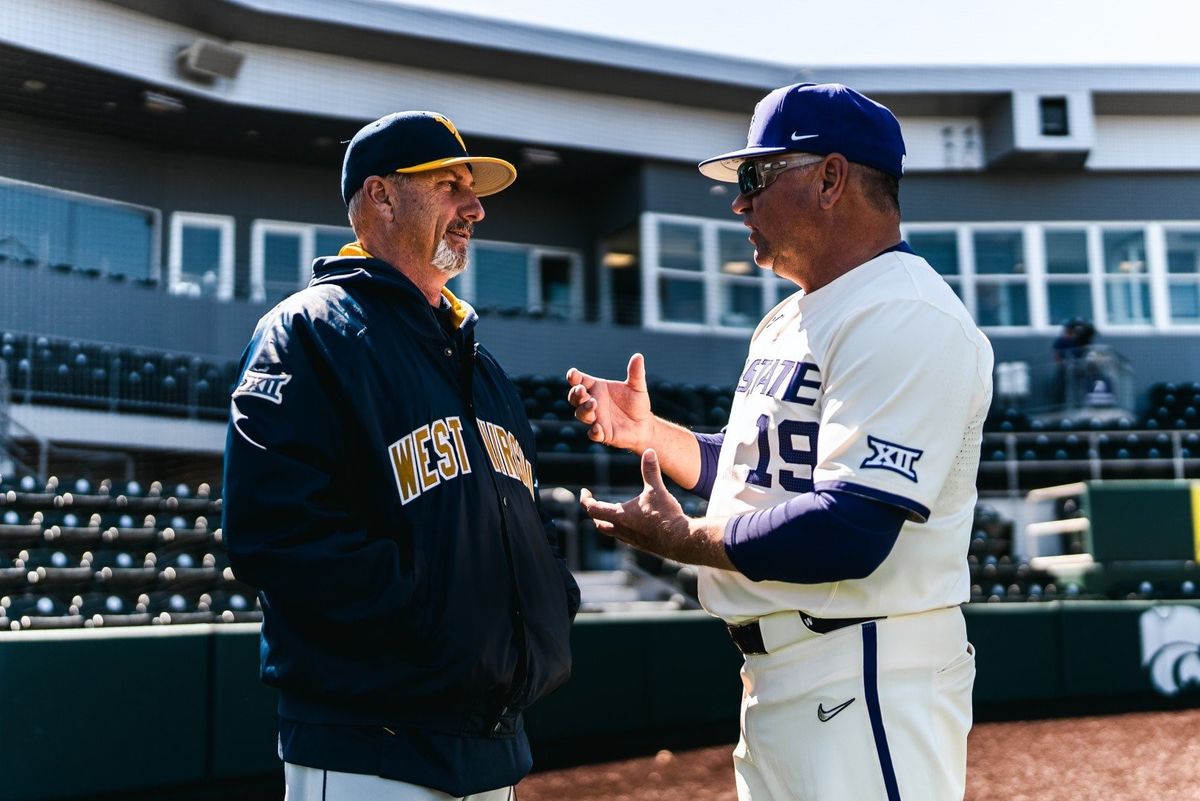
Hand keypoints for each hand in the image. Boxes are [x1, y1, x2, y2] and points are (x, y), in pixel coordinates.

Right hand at [566, 353, 653, 451]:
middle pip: (575, 398)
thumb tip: (638, 356)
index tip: (572, 373)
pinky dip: (594, 431)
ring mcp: (596, 418)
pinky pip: (594, 434)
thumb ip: (636, 373)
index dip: (574, 377)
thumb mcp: (637, 387)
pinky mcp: (602, 434)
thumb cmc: (636, 403)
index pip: (581, 381)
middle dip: (575, 393)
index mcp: (597, 388)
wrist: (644, 424)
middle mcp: (593, 402)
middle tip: (581, 390)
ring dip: (584, 409)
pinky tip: (597, 428)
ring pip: (581, 414)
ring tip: (592, 403)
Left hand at [580, 450, 735, 569]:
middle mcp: (622, 529)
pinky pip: (624, 537)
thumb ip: (650, 470)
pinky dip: (621, 529)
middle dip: (594, 512)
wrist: (680, 540)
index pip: (593, 509)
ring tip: (610, 512)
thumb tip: (649, 451)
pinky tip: (630, 523)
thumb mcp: (657, 489)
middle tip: (592, 503)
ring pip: (610, 532)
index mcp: (620, 515)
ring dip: (606, 522)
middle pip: (599, 523)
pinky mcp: (641, 545)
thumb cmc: (666, 515)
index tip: (584, 492)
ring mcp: (631, 539)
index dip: (585, 499)